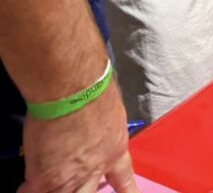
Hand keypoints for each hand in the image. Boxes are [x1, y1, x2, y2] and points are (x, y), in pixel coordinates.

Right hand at [20, 79, 138, 192]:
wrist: (75, 90)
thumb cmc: (95, 91)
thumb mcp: (111, 114)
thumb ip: (103, 130)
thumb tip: (92, 128)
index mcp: (115, 151)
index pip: (124, 179)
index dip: (128, 191)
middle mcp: (95, 169)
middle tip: (72, 186)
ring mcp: (70, 177)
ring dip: (54, 191)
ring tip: (46, 184)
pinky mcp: (44, 177)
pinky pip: (31, 192)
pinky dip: (27, 189)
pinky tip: (25, 187)